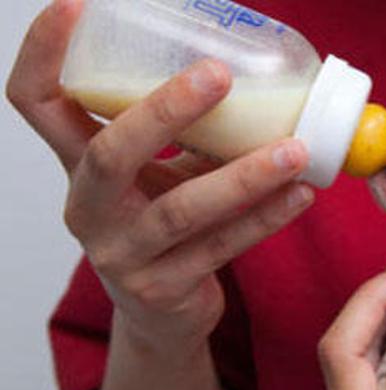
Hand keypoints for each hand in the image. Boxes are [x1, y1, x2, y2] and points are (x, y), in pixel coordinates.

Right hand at [7, 0, 312, 353]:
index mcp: (78, 167)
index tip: (76, 6)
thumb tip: (255, 74)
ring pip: (181, 210)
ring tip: (296, 150)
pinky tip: (301, 194)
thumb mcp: (159, 173)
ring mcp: (123, 254)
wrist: (162, 314)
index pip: (37, 103)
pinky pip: (221, 248)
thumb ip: (187, 132)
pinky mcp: (163, 289)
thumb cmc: (163, 223)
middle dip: (163, 110)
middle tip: (219, 74)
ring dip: (244, 176)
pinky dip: (265, 219)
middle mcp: (89, 209)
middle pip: (109, 154)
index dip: (44, 54)